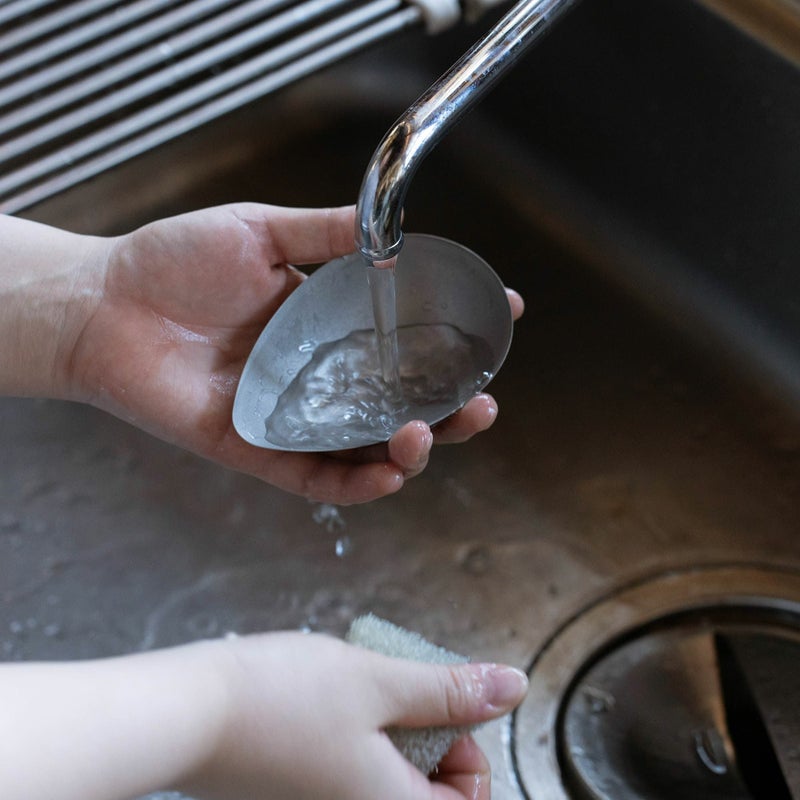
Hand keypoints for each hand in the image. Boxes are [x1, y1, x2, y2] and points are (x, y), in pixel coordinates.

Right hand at [0, 633, 527, 799]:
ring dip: (388, 727)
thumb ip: (449, 690)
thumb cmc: (280, 699)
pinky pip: (352, 769)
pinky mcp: (299, 790)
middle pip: (427, 788)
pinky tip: (326, 698)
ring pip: (388, 773)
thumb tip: (514, 687)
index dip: (470, 755)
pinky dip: (356, 733)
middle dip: (425, 733)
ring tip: (356, 687)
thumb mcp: (377, 681)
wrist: (187, 714)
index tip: (439, 711)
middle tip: (394, 689)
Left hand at [65, 203, 523, 503]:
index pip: (406, 334)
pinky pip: (318, 478)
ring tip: (435, 431)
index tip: (501, 312)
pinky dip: (357, 483)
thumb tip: (387, 226)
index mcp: (325, 323)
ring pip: (368, 447)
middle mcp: (319, 375)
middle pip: (399, 402)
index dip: (455, 330)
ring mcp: (293, 416)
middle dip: (449, 406)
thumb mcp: (258, 231)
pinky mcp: (260, 451)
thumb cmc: (171, 263)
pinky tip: (390, 473)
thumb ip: (322, 234)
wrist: (103, 305)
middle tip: (482, 399)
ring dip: (413, 448)